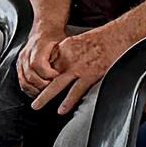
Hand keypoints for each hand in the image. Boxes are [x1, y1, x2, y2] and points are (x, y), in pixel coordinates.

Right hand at [16, 21, 79, 102]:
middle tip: (53, 89)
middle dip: (42, 85)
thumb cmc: (55, 37)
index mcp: (37, 46)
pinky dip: (30, 89)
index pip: (37, 64)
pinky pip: (21, 82)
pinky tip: (38, 91)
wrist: (45, 29)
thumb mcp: (63, 43)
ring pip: (24, 81)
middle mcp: (26, 53)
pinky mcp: (19, 66)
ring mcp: (21, 60)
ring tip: (46, 93)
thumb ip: (63, 58)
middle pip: (30, 76)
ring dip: (35, 90)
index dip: (47, 74)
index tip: (56, 78)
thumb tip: (67, 73)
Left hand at [20, 14, 134, 109]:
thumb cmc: (101, 38)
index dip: (43, 74)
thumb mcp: (77, 40)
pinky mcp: (89, 75)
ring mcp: (77, 68)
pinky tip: (61, 110)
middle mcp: (68, 59)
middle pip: (47, 76)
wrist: (116, 37)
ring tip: (37, 106)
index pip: (48, 64)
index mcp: (64, 48)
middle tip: (29, 95)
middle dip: (37, 87)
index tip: (38, 82)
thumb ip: (67, 51)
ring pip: (57, 85)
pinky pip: (76, 91)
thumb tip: (60, 61)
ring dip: (45, 97)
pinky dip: (68, 102)